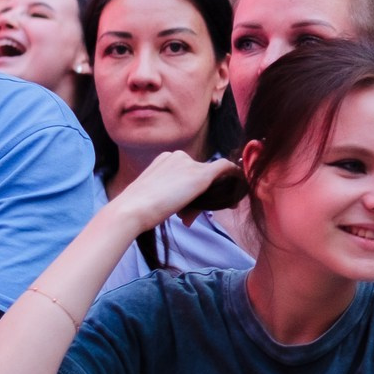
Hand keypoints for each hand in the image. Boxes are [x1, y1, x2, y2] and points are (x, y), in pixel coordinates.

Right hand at [109, 151, 238, 231]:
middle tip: (190, 217)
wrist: (132, 209)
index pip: (187, 172)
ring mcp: (190, 164)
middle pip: (199, 175)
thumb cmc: (138, 208)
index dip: (192, 191)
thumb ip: (173, 198)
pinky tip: (240, 183)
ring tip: (190, 216)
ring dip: (209, 197)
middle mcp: (178, 156)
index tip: (190, 208)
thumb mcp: (156, 198)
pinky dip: (234, 174)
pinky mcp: (200, 175)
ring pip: (210, 178)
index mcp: (165, 159)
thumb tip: (189, 212)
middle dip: (200, 197)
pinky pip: (225, 168)